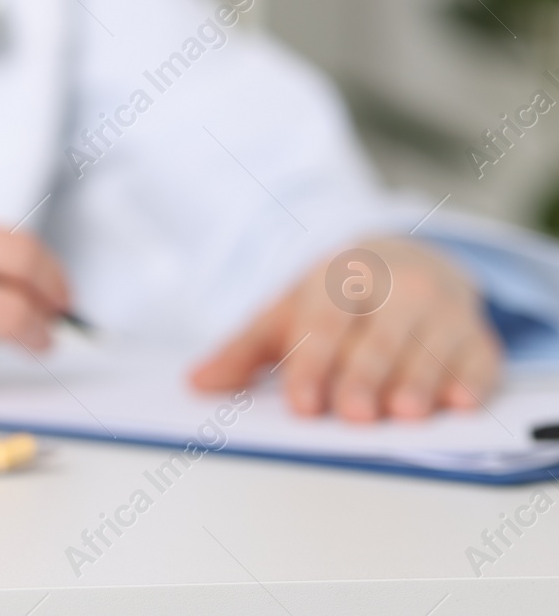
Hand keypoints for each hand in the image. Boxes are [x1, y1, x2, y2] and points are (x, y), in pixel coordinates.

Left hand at [190, 237, 501, 419]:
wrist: (401, 260)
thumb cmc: (334, 300)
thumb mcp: (284, 314)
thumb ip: (242, 352)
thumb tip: (196, 384)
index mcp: (338, 281)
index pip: (322, 323)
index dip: (311, 363)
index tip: (301, 403)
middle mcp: (393, 290)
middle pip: (377, 338)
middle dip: (364, 376)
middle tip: (353, 415)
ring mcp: (439, 311)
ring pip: (428, 348)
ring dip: (418, 381)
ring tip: (405, 414)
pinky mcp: (476, 336)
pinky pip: (477, 358)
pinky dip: (470, 380)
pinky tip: (460, 403)